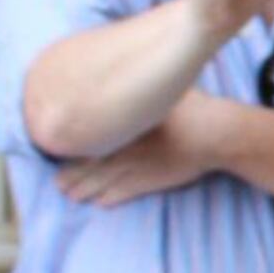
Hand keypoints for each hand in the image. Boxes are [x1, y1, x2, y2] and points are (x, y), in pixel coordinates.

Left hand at [56, 93, 231, 206]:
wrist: (215, 132)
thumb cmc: (193, 106)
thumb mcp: (164, 88)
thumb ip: (144, 87)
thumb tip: (132, 69)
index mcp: (125, 125)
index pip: (91, 138)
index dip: (72, 148)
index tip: (59, 151)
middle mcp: (125, 147)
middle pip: (90, 164)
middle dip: (72, 175)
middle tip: (58, 183)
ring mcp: (137, 167)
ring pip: (102, 182)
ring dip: (85, 190)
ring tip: (71, 195)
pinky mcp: (151, 182)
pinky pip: (125, 193)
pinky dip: (111, 198)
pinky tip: (101, 203)